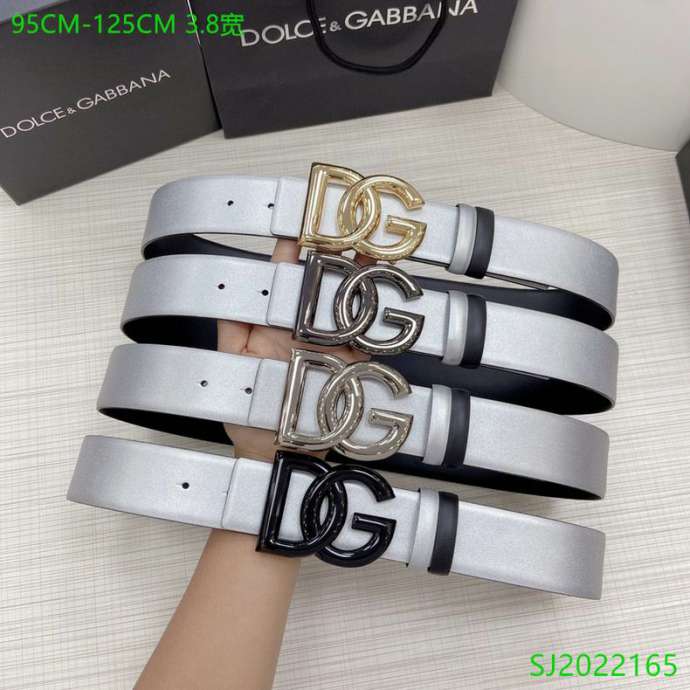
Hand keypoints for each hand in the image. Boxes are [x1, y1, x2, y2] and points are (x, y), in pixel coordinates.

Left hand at [217, 239, 370, 460]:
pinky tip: (387, 283)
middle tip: (349, 220)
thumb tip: (228, 285)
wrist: (281, 453)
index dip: (295, 246)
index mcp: (276, 320)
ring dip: (362, 270)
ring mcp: (334, 340)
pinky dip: (381, 306)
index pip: (286, 274)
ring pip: (349, 297)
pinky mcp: (356, 359)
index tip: (305, 221)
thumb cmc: (250, 415)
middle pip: (324, 278)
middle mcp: (307, 324)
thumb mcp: (231, 366)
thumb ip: (230, 327)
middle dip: (337, 248)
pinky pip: (370, 328)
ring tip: (371, 243)